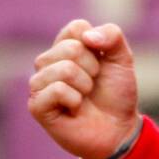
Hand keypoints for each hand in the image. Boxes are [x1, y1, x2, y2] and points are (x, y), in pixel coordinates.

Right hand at [29, 19, 141, 158]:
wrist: (118, 130)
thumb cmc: (116, 94)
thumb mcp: (122, 59)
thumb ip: (112, 36)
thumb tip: (87, 37)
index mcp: (65, 46)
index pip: (76, 28)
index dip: (97, 47)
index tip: (101, 65)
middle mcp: (48, 63)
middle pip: (72, 48)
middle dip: (93, 68)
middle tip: (93, 85)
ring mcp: (39, 84)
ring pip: (64, 68)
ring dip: (85, 85)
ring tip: (84, 98)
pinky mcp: (36, 106)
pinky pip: (56, 89)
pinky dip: (74, 100)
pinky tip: (74, 109)